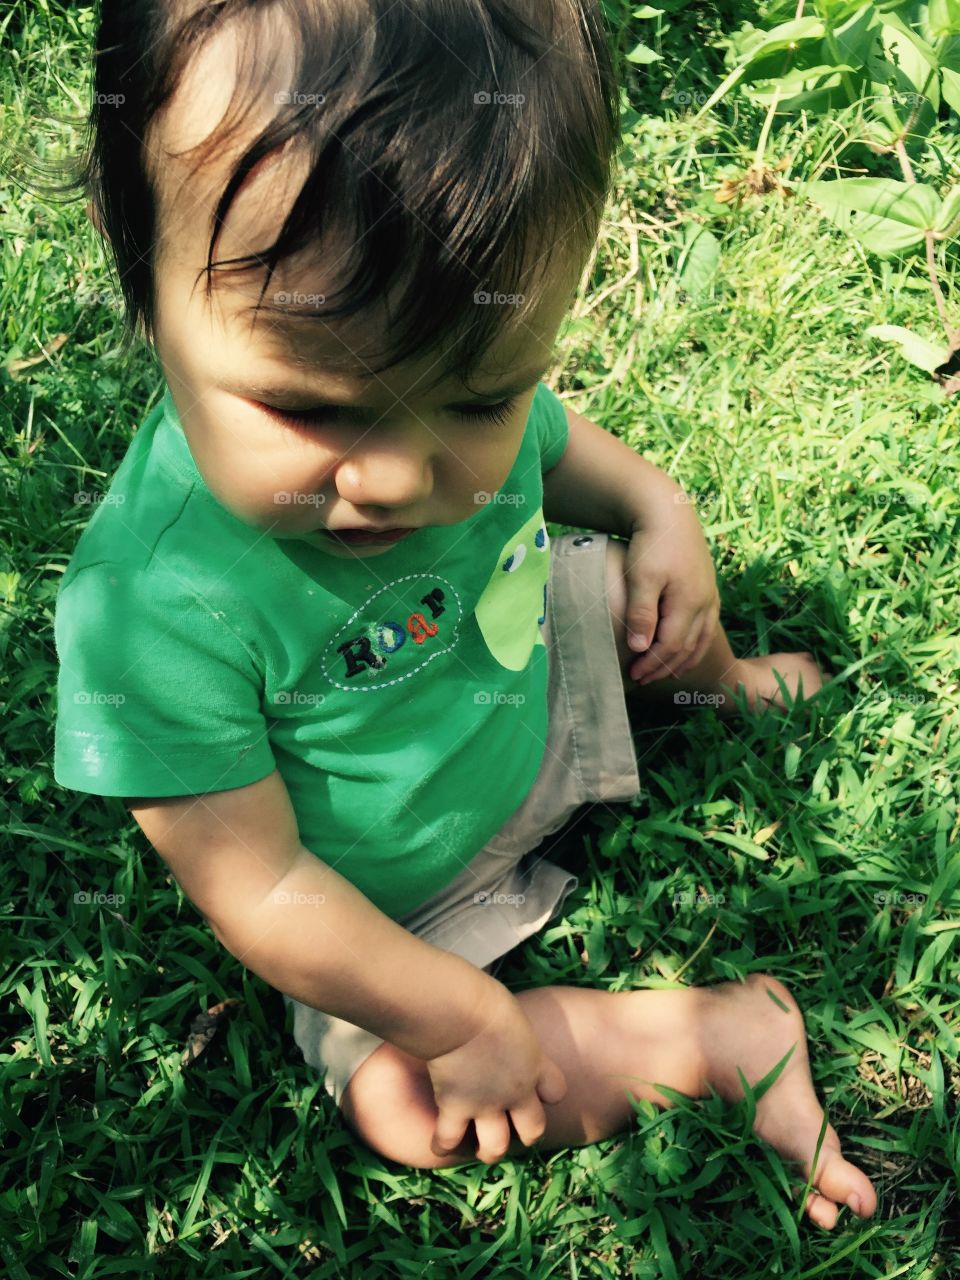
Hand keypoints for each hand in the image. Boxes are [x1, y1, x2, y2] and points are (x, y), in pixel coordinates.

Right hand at [424, 986, 566, 1162]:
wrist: (459, 1013)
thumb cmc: (482, 999)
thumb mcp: (511, 1012)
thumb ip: (510, 1027)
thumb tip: (495, 1015)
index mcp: (533, 1063)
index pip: (556, 1092)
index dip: (547, 1093)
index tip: (535, 1087)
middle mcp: (515, 1091)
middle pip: (533, 1130)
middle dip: (525, 1134)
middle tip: (512, 1128)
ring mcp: (485, 1104)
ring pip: (495, 1148)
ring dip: (489, 1150)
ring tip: (480, 1147)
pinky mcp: (456, 1107)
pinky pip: (449, 1140)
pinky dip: (444, 1144)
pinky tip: (441, 1143)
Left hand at [621, 494, 720, 684]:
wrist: (669, 512)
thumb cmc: (652, 544)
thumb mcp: (642, 577)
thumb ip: (642, 613)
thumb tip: (641, 648)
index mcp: (690, 603)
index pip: (672, 646)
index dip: (652, 664)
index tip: (633, 674)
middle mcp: (705, 603)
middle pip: (687, 648)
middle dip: (664, 667)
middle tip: (641, 679)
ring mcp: (710, 597)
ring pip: (701, 640)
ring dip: (681, 660)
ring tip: (661, 672)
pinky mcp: (708, 590)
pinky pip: (705, 628)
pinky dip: (693, 645)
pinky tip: (682, 650)